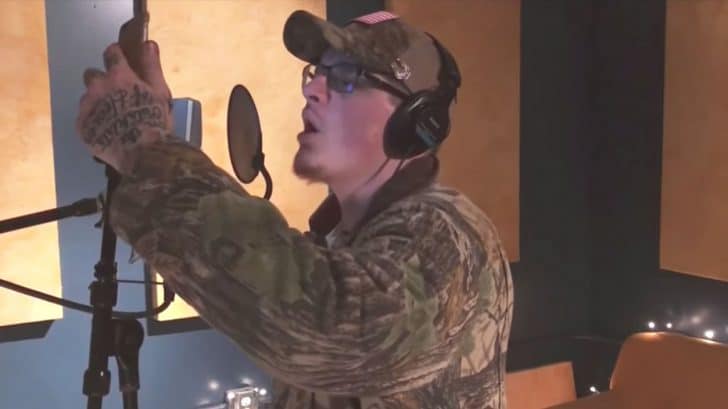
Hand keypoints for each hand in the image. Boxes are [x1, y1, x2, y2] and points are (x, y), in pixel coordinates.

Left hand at [76, 41, 172, 172]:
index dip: (116, 57)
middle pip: (92, 75)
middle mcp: (98, 87)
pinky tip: (107, 132)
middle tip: (117, 97)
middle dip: (102, 82)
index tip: (121, 63)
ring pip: (87, 98)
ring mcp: (87, 107)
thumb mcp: (160, 93)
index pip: (111, 53)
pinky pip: (84, 119)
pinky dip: (93, 123)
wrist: (143, 156)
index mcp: (119, 75)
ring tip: (114, 120)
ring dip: (97, 104)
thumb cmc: (155, 123)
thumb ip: (151, 66)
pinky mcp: (81, 126)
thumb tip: (148, 44)